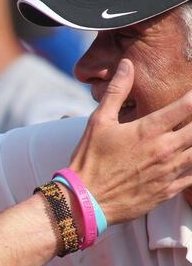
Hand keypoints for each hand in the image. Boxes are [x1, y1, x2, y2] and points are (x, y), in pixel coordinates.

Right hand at [70, 59, 191, 223]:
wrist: (84, 201)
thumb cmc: (89, 160)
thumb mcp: (98, 122)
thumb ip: (117, 91)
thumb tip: (127, 65)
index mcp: (149, 130)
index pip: (187, 105)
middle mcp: (165, 149)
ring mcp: (169, 171)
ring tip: (190, 134)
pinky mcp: (169, 190)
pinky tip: (191, 159)